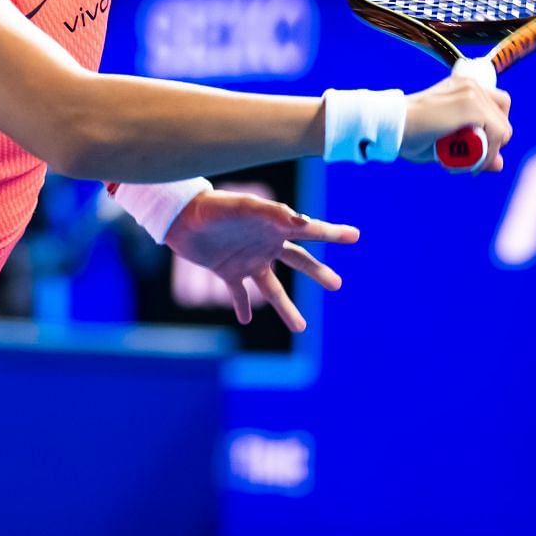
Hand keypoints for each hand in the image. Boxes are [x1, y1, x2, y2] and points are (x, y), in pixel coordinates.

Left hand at [163, 190, 359, 331]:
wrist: (180, 216)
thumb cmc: (214, 207)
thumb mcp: (245, 207)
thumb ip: (273, 213)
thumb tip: (304, 222)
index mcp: (274, 226)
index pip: (310, 231)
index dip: (333, 233)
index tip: (355, 236)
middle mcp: (265, 245)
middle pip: (299, 262)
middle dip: (318, 273)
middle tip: (337, 285)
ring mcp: (248, 260)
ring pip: (273, 289)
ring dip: (286, 308)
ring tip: (301, 328)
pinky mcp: (227, 271)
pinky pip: (239, 293)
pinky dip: (242, 307)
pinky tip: (246, 320)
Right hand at [400, 74, 513, 171]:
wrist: (389, 125)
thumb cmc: (410, 134)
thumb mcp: (447, 143)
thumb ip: (475, 150)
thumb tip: (500, 165)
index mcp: (463, 87)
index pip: (498, 108)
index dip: (492, 131)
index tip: (474, 149)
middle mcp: (471, 85)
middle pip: (503, 120)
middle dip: (491, 145)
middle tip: (468, 161)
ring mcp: (473, 94)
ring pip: (502, 131)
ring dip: (487, 152)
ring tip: (463, 164)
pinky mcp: (472, 106)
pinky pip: (496, 135)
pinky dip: (486, 155)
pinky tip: (467, 164)